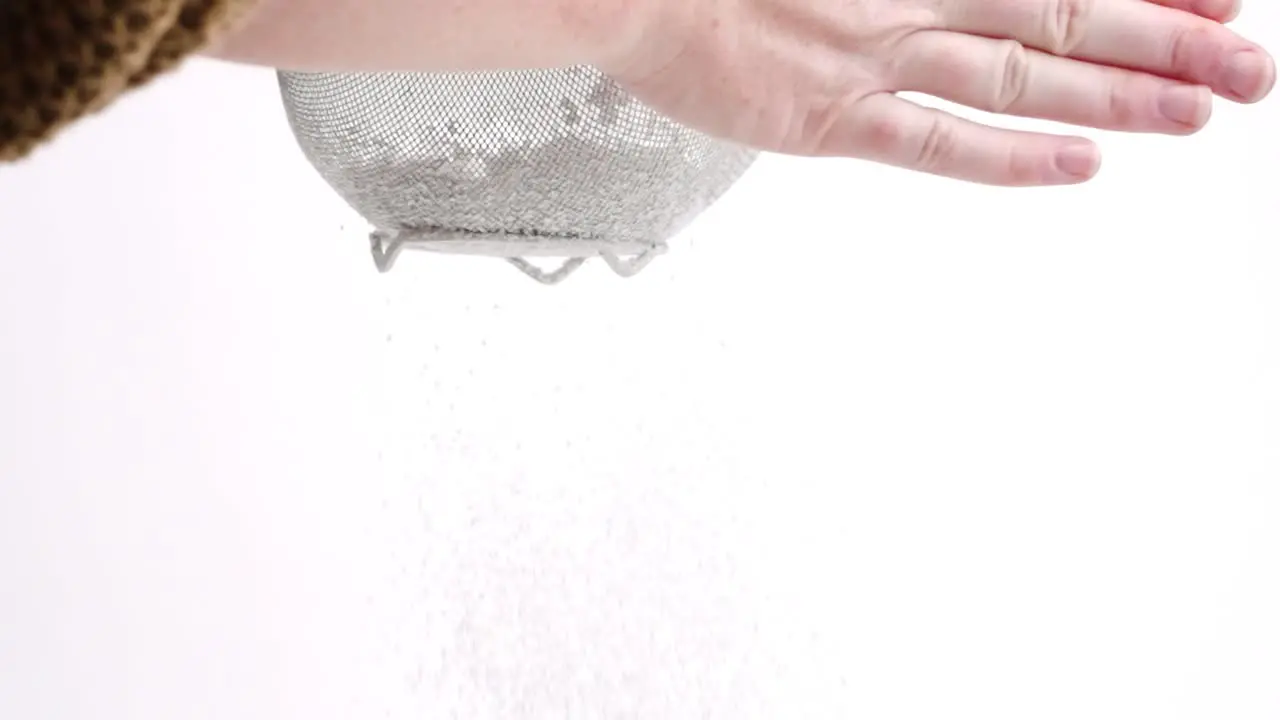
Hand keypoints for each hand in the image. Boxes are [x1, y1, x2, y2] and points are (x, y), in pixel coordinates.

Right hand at [606, 0, 1274, 184]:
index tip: (1215, 0)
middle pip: (1064, 18)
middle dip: (1166, 44)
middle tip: (1247, 69)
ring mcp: (872, 58)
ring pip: (1019, 76)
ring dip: (1115, 96)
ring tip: (1198, 115)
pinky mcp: (827, 119)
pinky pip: (934, 143)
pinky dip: (1010, 158)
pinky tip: (1078, 167)